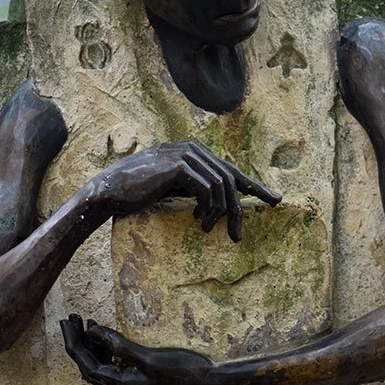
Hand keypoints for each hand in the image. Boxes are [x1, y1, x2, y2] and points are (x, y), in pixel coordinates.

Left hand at [61, 314, 214, 384]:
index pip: (87, 366)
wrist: (210, 384)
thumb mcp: (149, 356)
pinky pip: (113, 368)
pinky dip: (106, 352)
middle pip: (90, 368)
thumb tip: (92, 332)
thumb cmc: (183, 370)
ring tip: (84, 323)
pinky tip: (105, 337)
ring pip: (101, 368)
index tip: (68, 323)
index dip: (75, 344)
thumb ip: (119, 345)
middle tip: (70, 320)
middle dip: (78, 344)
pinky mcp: (140, 384)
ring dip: (91, 347)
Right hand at [93, 140, 280, 241]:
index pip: (231, 169)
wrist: (109, 190)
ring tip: (209, 231)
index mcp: (193, 151)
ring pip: (222, 185)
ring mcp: (186, 154)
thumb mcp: (171, 187)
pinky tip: (198, 222)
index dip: (254, 186)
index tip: (275, 201)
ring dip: (220, 213)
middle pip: (231, 178)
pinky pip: (208, 188)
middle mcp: (193, 148)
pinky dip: (208, 208)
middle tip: (238, 236)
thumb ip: (193, 185)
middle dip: (240, 209)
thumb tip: (219, 201)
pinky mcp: (179, 166)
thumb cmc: (137, 192)